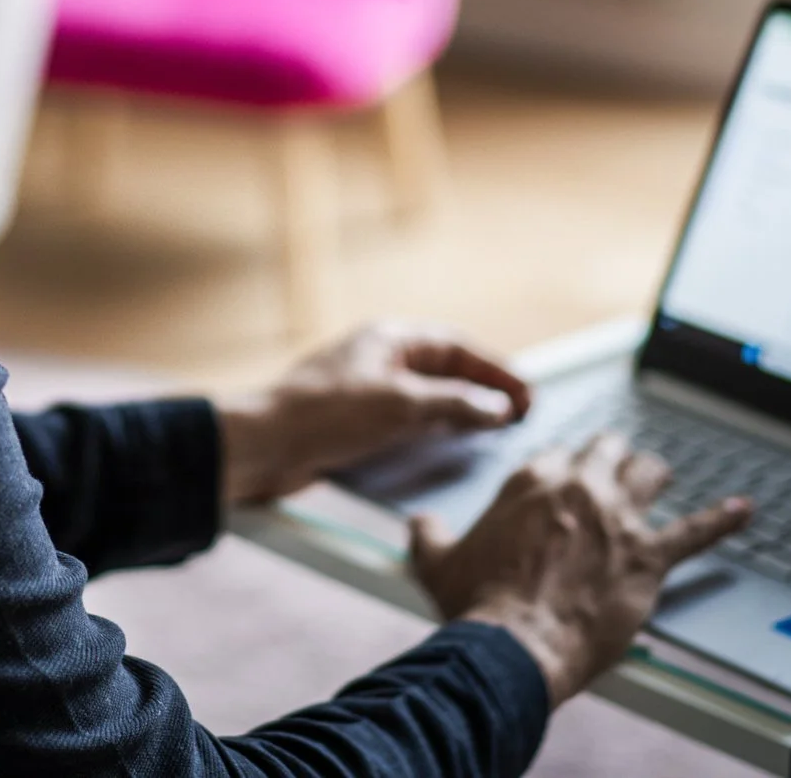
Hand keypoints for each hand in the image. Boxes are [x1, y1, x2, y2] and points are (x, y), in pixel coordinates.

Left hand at [217, 322, 530, 507]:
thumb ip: (455, 404)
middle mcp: (381, 360)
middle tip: (520, 417)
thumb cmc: (325, 414)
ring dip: (461, 414)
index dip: (496, 370)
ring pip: (429, 399)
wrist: (263, 447)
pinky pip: (408, 423)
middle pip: (446, 371)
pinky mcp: (356, 424)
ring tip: (496, 434)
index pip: (457, 347)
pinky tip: (450, 451)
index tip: (527, 394)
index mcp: (390, 339)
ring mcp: (368, 392)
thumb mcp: (401, 406)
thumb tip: (498, 407)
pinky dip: (435, 432)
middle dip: (484, 391)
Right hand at [410, 435, 749, 703]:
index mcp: (532, 480)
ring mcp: (619, 519)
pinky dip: (723, 520)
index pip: (561, 451)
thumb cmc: (477, 604)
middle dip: (614, 455)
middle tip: (617, 466)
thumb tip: (420, 523)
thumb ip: (429, 533)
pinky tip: (744, 511)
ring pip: (651, 473)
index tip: (569, 475)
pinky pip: (696, 530)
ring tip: (661, 476)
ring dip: (655, 474)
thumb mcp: (436, 561)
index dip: (568, 465)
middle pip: (610, 449)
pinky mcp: (648, 556)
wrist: (514, 643)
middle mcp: (580, 487)